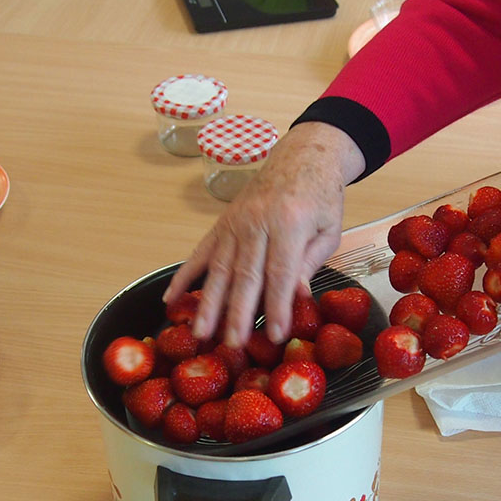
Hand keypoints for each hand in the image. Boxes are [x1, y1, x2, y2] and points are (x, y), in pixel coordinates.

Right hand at [163, 122, 365, 346]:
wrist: (301, 156)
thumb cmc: (319, 196)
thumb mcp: (329, 229)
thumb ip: (310, 262)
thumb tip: (295, 296)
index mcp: (289, 222)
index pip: (280, 272)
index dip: (276, 306)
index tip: (273, 335)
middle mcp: (256, 222)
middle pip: (245, 274)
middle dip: (237, 313)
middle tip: (232, 344)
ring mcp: (234, 223)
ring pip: (218, 269)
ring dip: (208, 304)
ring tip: (200, 333)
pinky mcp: (221, 224)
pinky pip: (199, 253)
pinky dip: (184, 277)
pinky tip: (171, 299)